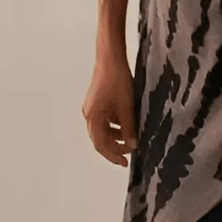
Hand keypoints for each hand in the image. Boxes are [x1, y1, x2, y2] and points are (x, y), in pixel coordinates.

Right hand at [82, 51, 138, 166]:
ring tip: (131, 139)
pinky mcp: (97, 100)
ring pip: (103, 128)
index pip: (101, 144)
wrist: (111, 58)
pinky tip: (127, 124)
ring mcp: (92, 107)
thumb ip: (128, 128)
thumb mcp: (126, 107)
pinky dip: (115, 124)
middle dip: (114, 147)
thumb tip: (132, 145)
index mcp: (93, 117)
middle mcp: (89, 114)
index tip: (125, 163)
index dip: (113, 155)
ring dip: (116, 135)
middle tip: (128, 155)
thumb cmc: (118, 81)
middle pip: (100, 138)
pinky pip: (105, 119)